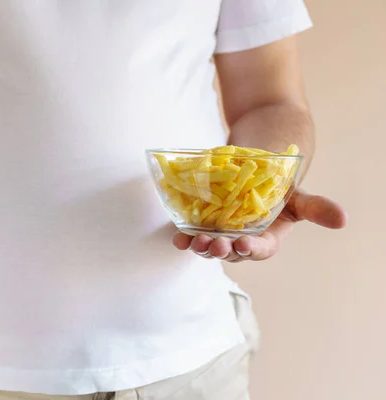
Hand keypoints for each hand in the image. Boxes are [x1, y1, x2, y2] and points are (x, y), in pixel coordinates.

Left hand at [172, 189, 347, 261]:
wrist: (254, 169)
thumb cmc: (279, 186)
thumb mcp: (298, 195)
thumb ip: (316, 208)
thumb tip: (342, 219)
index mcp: (266, 239)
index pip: (260, 249)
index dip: (252, 249)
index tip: (245, 245)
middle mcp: (241, 241)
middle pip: (231, 252)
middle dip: (221, 250)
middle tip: (214, 244)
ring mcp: (220, 234)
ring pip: (210, 246)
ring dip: (201, 247)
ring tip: (192, 242)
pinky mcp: (202, 224)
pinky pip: (193, 234)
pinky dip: (185, 237)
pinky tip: (178, 236)